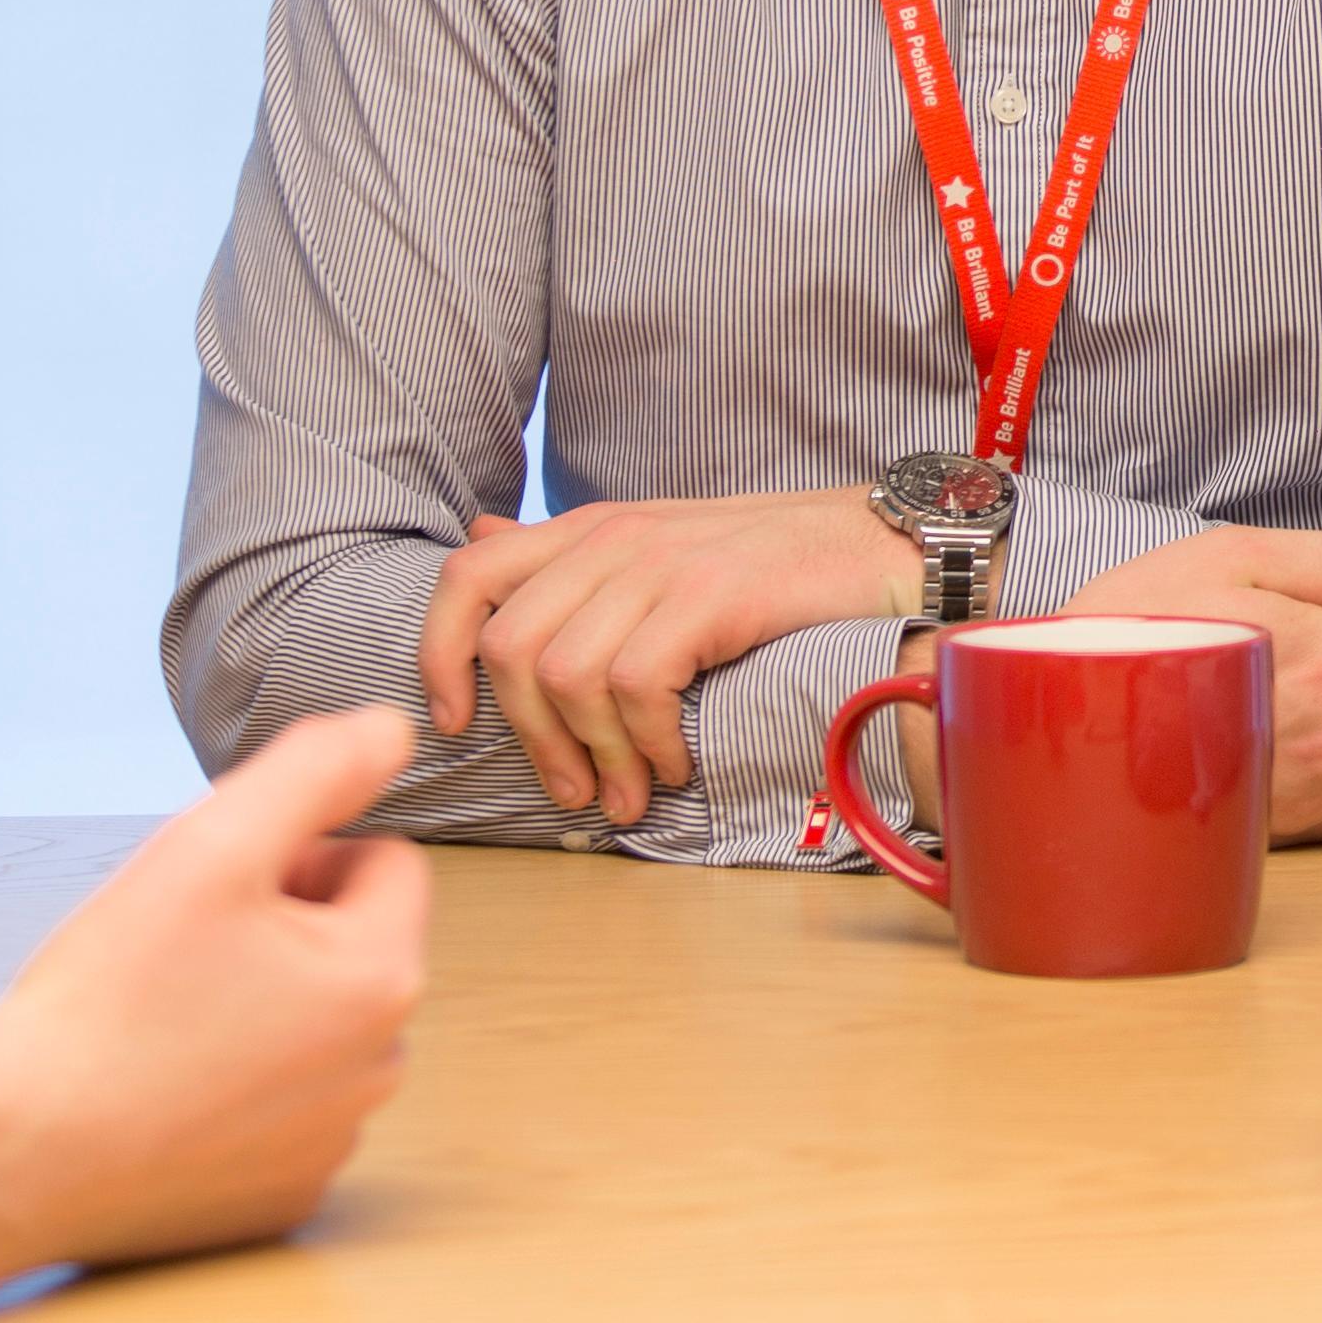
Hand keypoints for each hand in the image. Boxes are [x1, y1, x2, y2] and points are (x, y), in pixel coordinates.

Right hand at [0, 709, 433, 1291]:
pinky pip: (282, 1108)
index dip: (297, 854)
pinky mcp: (283, 1195)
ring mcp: (333, 1140)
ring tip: (166, 1020)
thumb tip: (391, 732)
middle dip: (284, 931)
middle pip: (354, 947)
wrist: (17, 1151)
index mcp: (381, 977)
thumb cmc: (106, 999)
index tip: (217, 891)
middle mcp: (379, 1068)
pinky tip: (164, 1088)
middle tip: (182, 952)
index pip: (383, 862)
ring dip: (262, 1006)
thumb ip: (315, 771)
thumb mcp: (209, 847)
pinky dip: (236, 1089)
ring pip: (316, 1028)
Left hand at [419, 485, 913, 820]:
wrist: (883, 545)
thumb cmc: (774, 565)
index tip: (454, 720)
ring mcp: (660, 563)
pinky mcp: (708, 596)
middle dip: (527, 738)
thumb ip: (569, 557)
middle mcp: (612, 537)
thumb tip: (478, 540)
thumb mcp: (659, 547)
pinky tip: (677, 764)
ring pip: (566, 677)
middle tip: (571, 792)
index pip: (467, 573)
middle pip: (509, 645)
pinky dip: (647, 743)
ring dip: (594, 757)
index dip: (438, 650)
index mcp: (589, 528)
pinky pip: (636, 687)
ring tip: (633, 793)